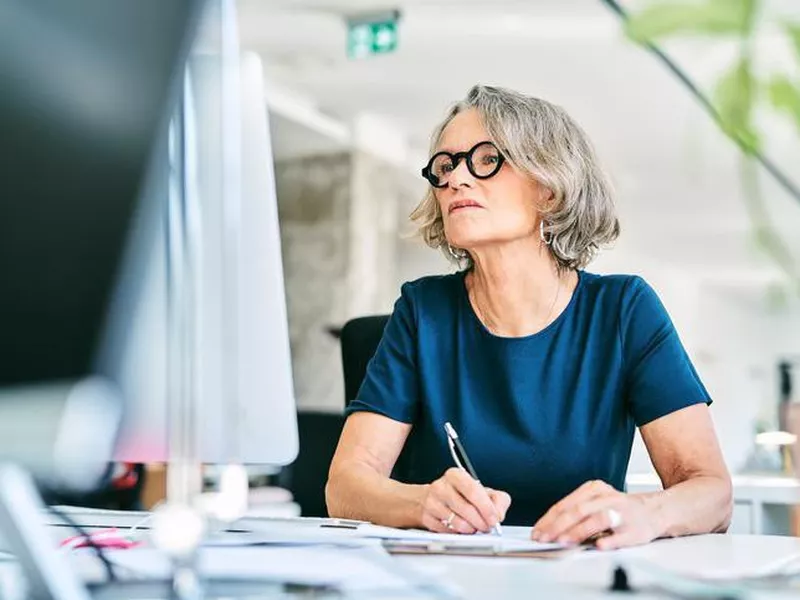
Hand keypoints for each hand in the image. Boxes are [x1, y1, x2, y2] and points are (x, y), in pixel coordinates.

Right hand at [418, 468, 510, 533]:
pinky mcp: (427, 518)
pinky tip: (461, 528)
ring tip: (474, 527)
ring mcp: (431, 502)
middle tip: (487, 527)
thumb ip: (498, 500)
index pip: (473, 490)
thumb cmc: (461, 495)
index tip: (494, 519)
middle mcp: (441, 486)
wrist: (434, 500)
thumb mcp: (483, 491)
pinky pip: (448, 532)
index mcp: (456, 475)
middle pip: (466, 508)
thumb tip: (498, 514)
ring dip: (471, 529)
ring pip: (457, 523)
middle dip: (481, 522)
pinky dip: (458, 534)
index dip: (486, 507)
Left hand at [531, 480, 659, 549]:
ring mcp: (622, 513)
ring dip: (578, 531)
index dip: (549, 519)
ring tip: (564, 541)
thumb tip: (550, 528)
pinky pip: (621, 536)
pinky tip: (598, 546)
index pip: (566, 504)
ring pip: (597, 519)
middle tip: (545, 539)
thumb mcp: (596, 501)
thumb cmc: (620, 508)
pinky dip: (609, 541)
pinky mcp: (635, 530)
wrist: (655, 511)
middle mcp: (607, 498)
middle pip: (578, 510)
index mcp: (594, 489)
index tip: (538, 531)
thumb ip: (575, 511)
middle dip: (557, 526)